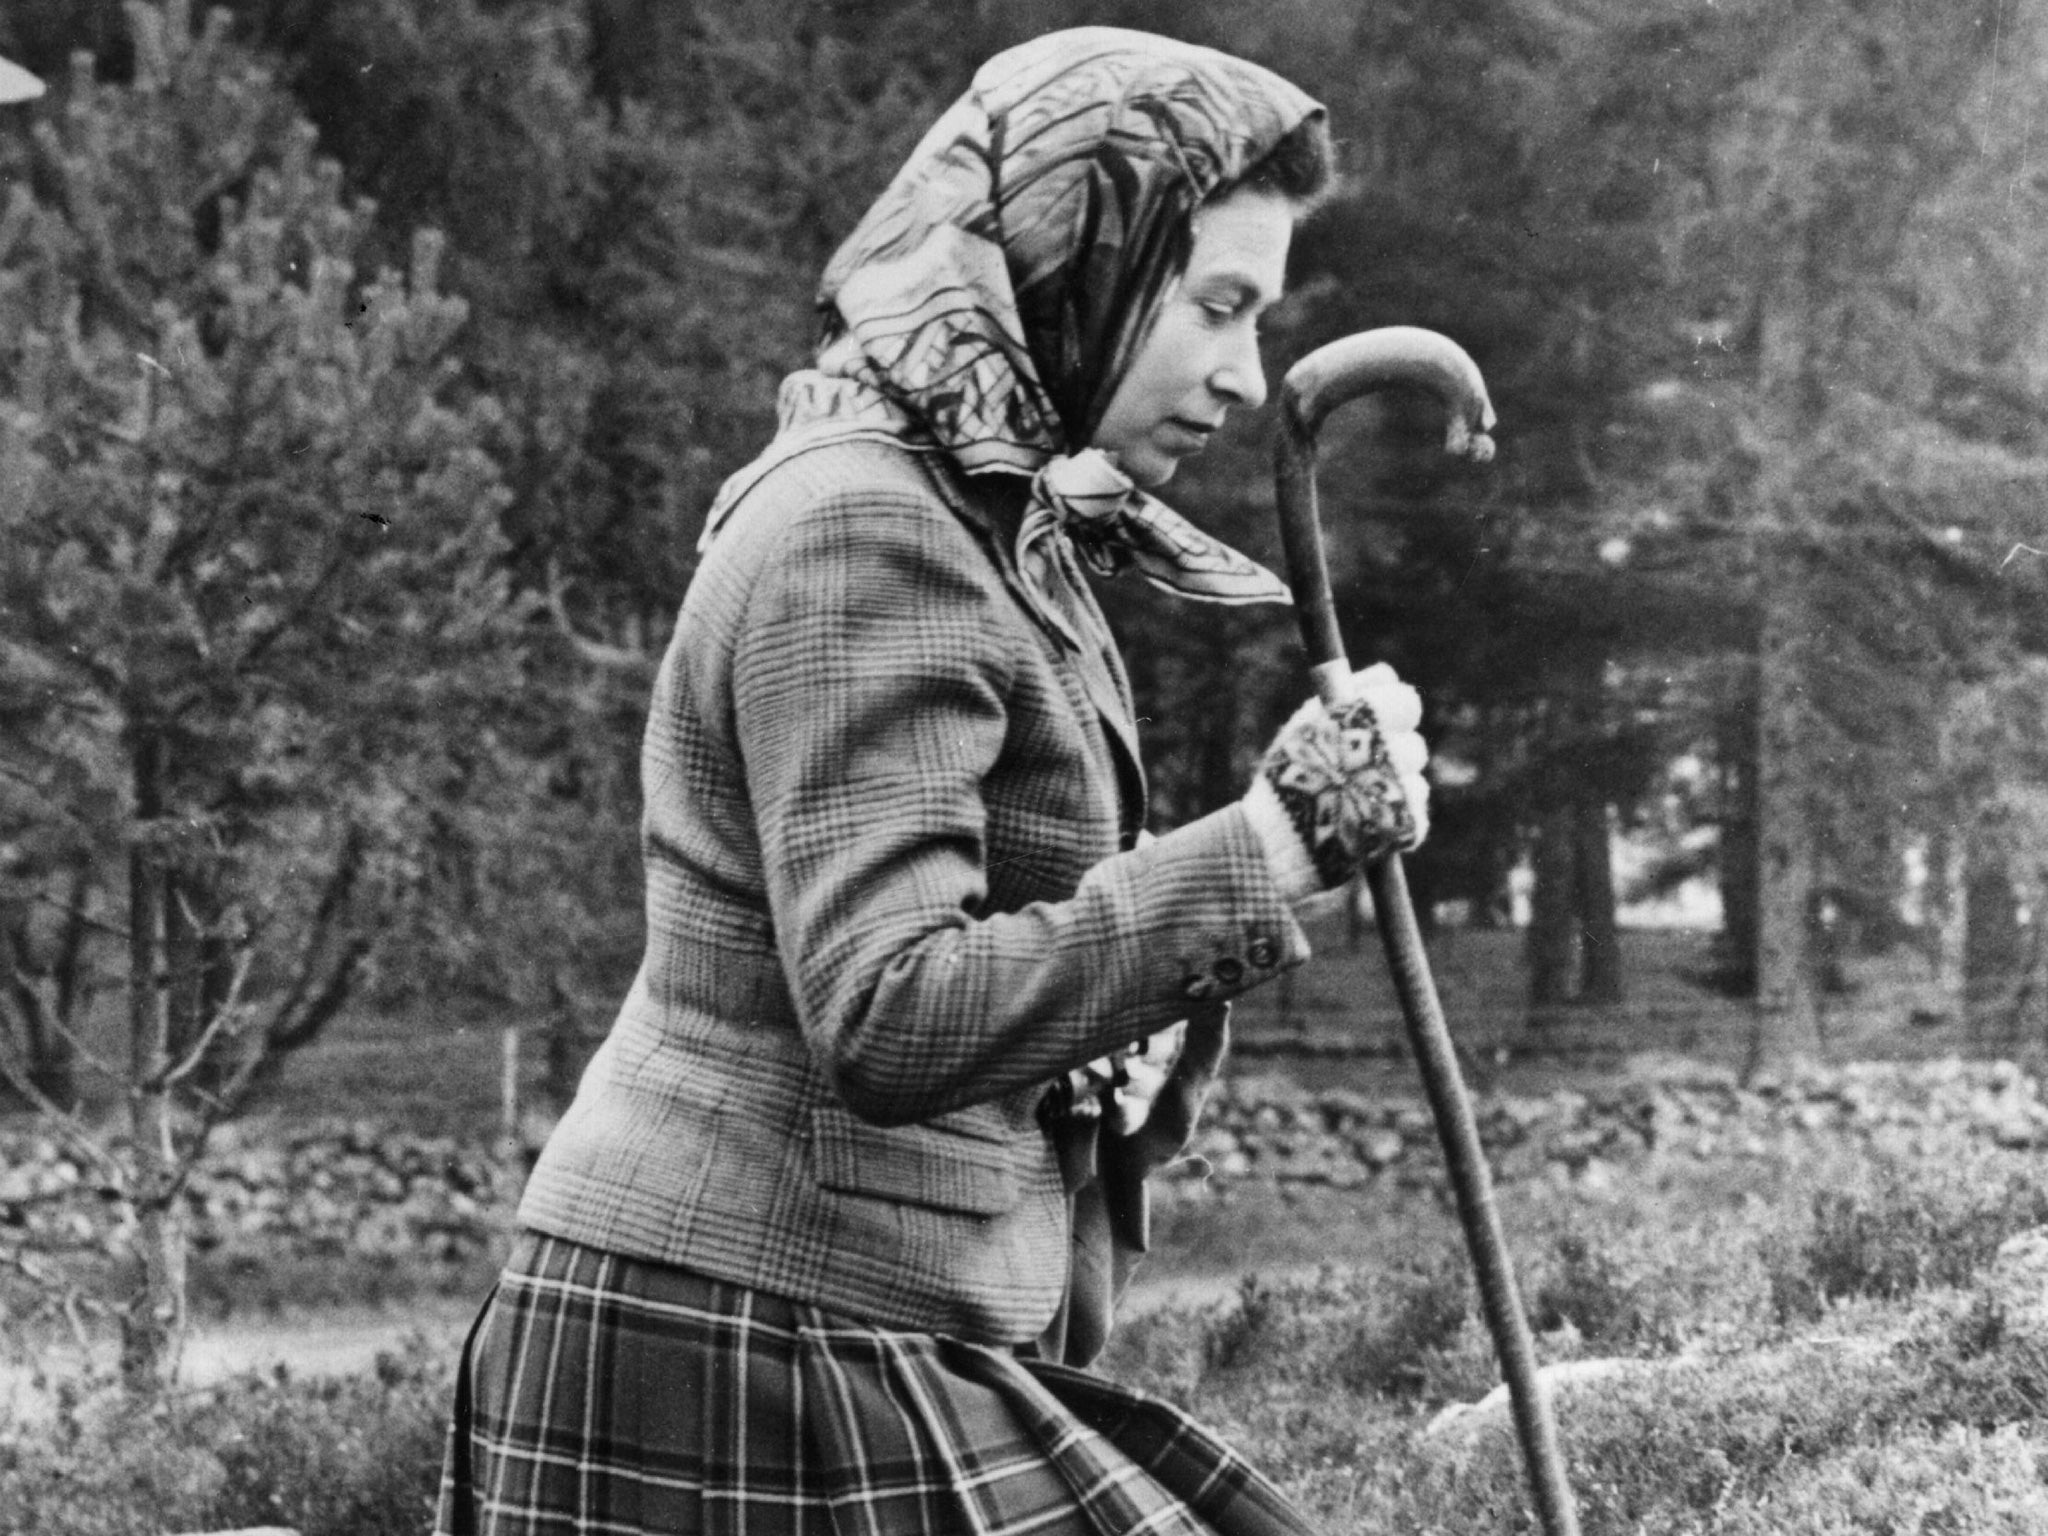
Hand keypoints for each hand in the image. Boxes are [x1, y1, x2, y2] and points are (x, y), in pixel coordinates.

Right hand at [1242, 663, 1429, 900]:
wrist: (1273, 842)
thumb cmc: (1287, 776)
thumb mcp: (1308, 724)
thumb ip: (1350, 694)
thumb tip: (1388, 673)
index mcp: (1364, 719)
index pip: (1407, 702)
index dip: (1394, 715)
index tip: (1377, 727)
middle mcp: (1386, 750)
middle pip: (1414, 747)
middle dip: (1392, 759)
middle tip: (1359, 774)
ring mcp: (1398, 792)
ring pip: (1416, 785)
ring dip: (1392, 794)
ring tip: (1354, 805)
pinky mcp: (1404, 828)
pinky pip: (1415, 818)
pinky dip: (1394, 824)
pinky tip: (1365, 826)